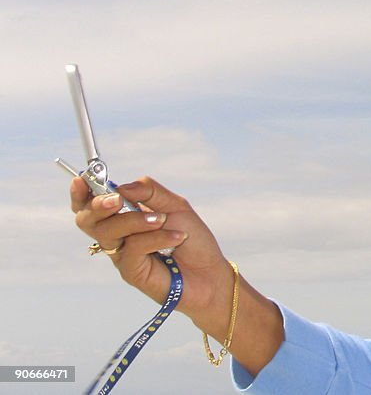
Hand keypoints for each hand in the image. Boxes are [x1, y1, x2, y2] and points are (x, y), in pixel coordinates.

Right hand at [70, 176, 233, 331]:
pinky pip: (132, 248)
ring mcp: (121, 254)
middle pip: (88, 220)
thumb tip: (122, 186)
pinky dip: (155, 237)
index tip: (80, 180)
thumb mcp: (174, 206)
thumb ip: (149, 192)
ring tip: (162, 219)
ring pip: (108, 232)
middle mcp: (117, 236)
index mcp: (125, 216)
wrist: (209, 272)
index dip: (81, 193)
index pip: (92, 205)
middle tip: (116, 200)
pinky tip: (177, 238)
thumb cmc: (192, 238)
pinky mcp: (130, 272)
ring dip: (134, 220)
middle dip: (98, 205)